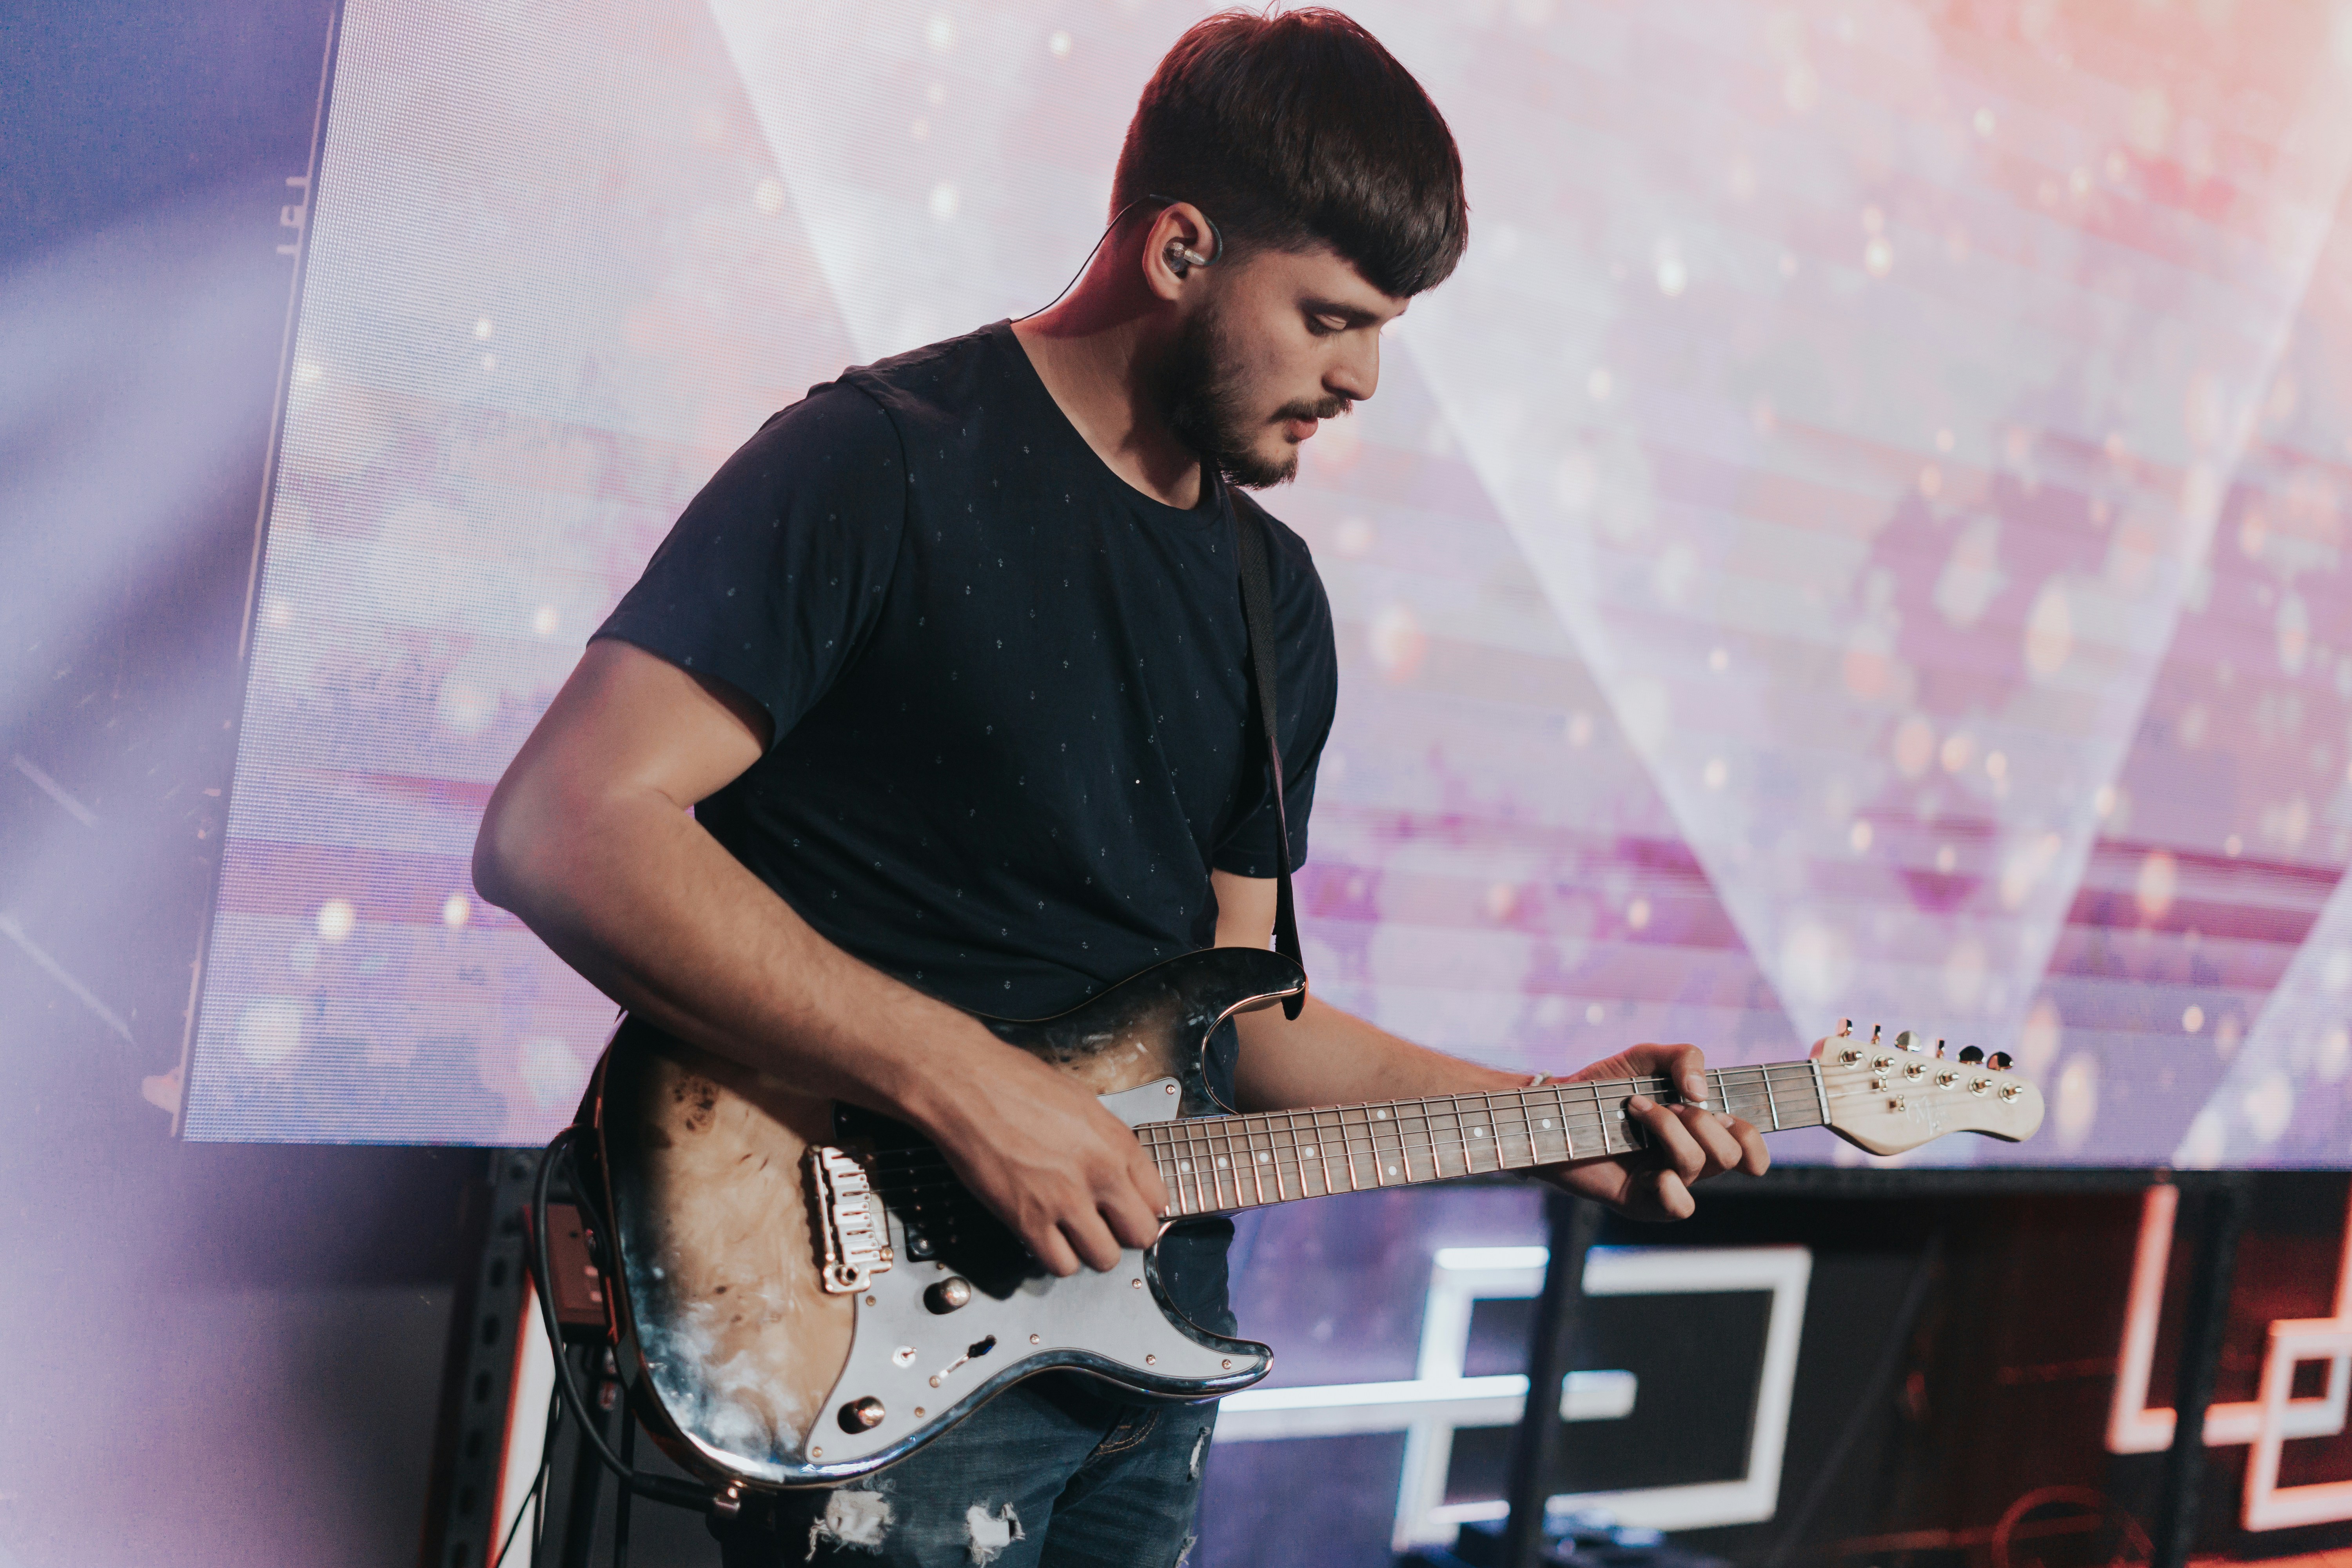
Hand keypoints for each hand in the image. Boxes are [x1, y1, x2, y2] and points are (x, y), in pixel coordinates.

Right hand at [908, 1045, 1172, 1276]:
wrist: (965, 1085)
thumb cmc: (1014, 1082)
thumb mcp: (1081, 1102)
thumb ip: (1106, 1142)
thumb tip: (1119, 1170)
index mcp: (1115, 1141)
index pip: (1158, 1199)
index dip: (1142, 1207)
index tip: (1128, 1207)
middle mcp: (1098, 1174)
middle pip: (1140, 1234)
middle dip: (1124, 1234)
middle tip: (1106, 1225)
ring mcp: (1064, 1200)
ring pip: (1103, 1258)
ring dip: (1090, 1250)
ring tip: (1074, 1234)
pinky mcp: (1027, 1220)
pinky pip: (1060, 1265)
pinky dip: (1056, 1258)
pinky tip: (1046, 1237)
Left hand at [1538, 1042, 1768, 1220]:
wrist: (1554, 1108)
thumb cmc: (1602, 1086)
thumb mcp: (1645, 1058)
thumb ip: (1684, 1057)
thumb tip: (1701, 1094)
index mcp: (1698, 1132)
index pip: (1749, 1146)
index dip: (1754, 1139)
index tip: (1725, 1116)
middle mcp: (1688, 1160)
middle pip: (1729, 1153)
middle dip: (1699, 1120)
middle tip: (1665, 1104)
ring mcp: (1666, 1183)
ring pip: (1698, 1165)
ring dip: (1669, 1129)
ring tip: (1636, 1110)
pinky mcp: (1642, 1202)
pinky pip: (1680, 1207)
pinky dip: (1671, 1187)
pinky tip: (1649, 1171)